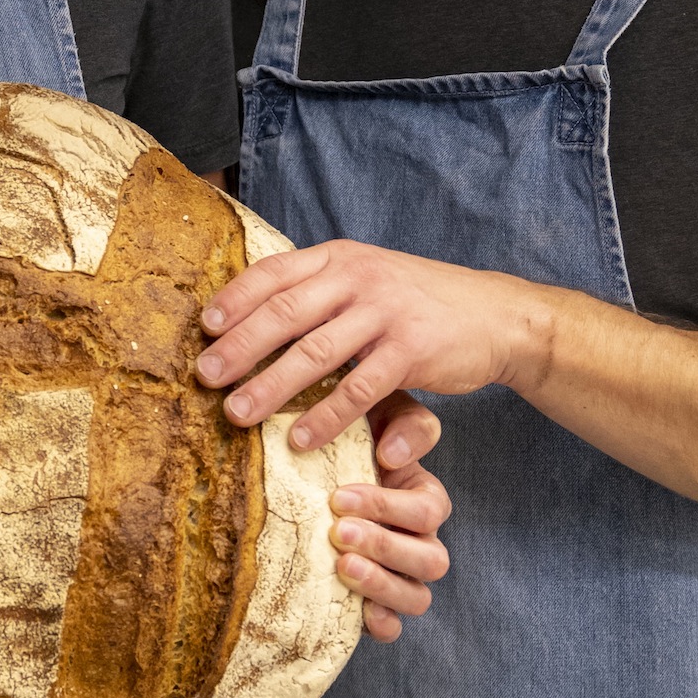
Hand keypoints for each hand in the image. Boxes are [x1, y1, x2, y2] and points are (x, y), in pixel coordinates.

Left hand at [196, 239, 549, 451]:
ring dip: (270, 386)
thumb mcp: (367, 277)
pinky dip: (325, 418)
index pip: (275, 273)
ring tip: (237, 414)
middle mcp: (359, 278)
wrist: (493, 315)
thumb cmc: (416, 302)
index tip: (204, 329)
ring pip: (315, 353)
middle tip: (204, 378)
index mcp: (340, 257)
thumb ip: (319, 288)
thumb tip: (251, 313)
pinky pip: (358, 389)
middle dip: (240, 348)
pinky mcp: (410, 351)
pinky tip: (299, 440)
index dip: (236, 300)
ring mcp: (385, 313)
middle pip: (285, 313)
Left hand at [332, 390, 451, 641]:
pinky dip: (382, 623)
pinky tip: (361, 614)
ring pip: (417, 596)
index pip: (427, 509)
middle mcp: (420, 541)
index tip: (338, 497)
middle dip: (384, 546)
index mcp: (423, 499)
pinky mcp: (379, 606)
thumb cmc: (348, 445)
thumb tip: (392, 453)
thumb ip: (402, 423)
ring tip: (342, 567)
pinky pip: (394, 626)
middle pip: (430, 558)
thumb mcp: (379, 419)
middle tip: (337, 531)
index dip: (388, 507)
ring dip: (383, 584)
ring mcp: (403, 578)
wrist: (308, 479)